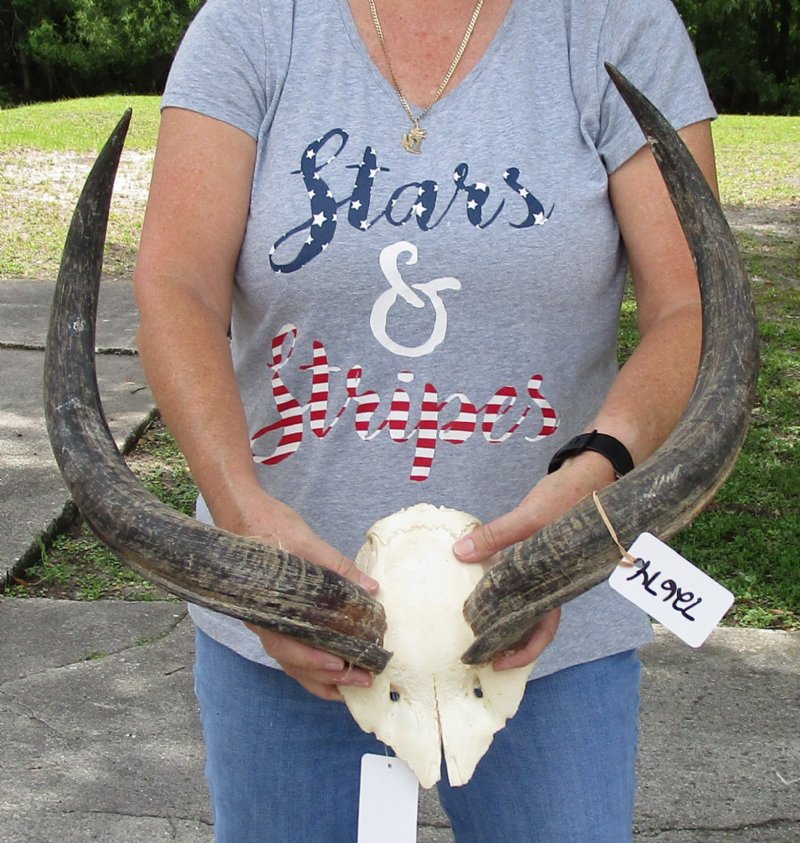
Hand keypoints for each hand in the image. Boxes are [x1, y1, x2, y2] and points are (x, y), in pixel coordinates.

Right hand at [216, 489, 378, 701]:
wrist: (241, 510)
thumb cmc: (267, 525)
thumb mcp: (304, 540)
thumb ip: (335, 566)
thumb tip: (371, 588)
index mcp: (265, 605)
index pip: (286, 645)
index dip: (312, 661)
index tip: (340, 666)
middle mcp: (263, 619)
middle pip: (292, 661)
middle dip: (327, 677)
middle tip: (362, 681)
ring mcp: (268, 618)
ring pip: (292, 659)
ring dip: (321, 676)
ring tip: (353, 685)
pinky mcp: (275, 613)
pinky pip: (292, 646)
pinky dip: (312, 661)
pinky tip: (335, 665)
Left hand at [453, 450, 617, 669]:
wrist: (593, 472)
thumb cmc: (568, 498)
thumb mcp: (530, 517)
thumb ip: (496, 536)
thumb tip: (459, 554)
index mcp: (558, 582)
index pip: (543, 629)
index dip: (523, 652)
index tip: (498, 663)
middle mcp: (555, 581)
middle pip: (533, 622)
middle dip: (508, 640)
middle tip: (478, 651)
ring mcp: (550, 567)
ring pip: (526, 600)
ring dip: (504, 612)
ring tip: (477, 621)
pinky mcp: (543, 552)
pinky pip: (522, 578)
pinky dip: (504, 585)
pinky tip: (484, 582)